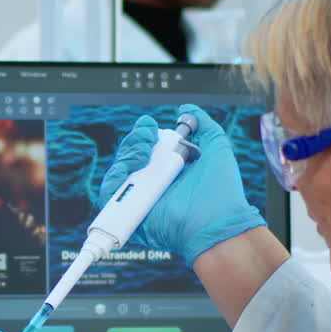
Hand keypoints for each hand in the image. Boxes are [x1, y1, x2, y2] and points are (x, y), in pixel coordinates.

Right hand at [99, 104, 263, 265]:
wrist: (217, 222)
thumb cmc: (221, 191)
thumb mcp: (216, 147)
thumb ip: (203, 125)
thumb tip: (187, 109)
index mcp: (170, 170)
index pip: (146, 148)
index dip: (143, 134)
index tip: (151, 126)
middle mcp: (154, 184)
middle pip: (129, 156)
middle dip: (135, 140)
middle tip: (149, 137)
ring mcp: (141, 199)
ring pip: (117, 172)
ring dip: (126, 154)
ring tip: (144, 152)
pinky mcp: (130, 214)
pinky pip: (109, 194)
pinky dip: (115, 176)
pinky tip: (134, 167)